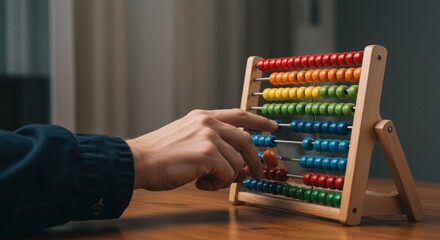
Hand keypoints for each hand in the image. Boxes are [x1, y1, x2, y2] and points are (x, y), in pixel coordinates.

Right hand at [127, 109, 277, 190]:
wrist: (139, 160)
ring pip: (237, 162)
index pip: (239, 114)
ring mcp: (209, 136)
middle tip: (258, 174)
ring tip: (207, 180)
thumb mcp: (188, 138)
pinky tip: (200, 182)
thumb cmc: (160, 155)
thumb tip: (239, 164)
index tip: (273, 126)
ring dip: (226, 177)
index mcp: (203, 116)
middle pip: (246, 140)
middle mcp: (208, 122)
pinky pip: (227, 174)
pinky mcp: (208, 153)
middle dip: (255, 160)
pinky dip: (217, 184)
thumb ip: (213, 144)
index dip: (259, 120)